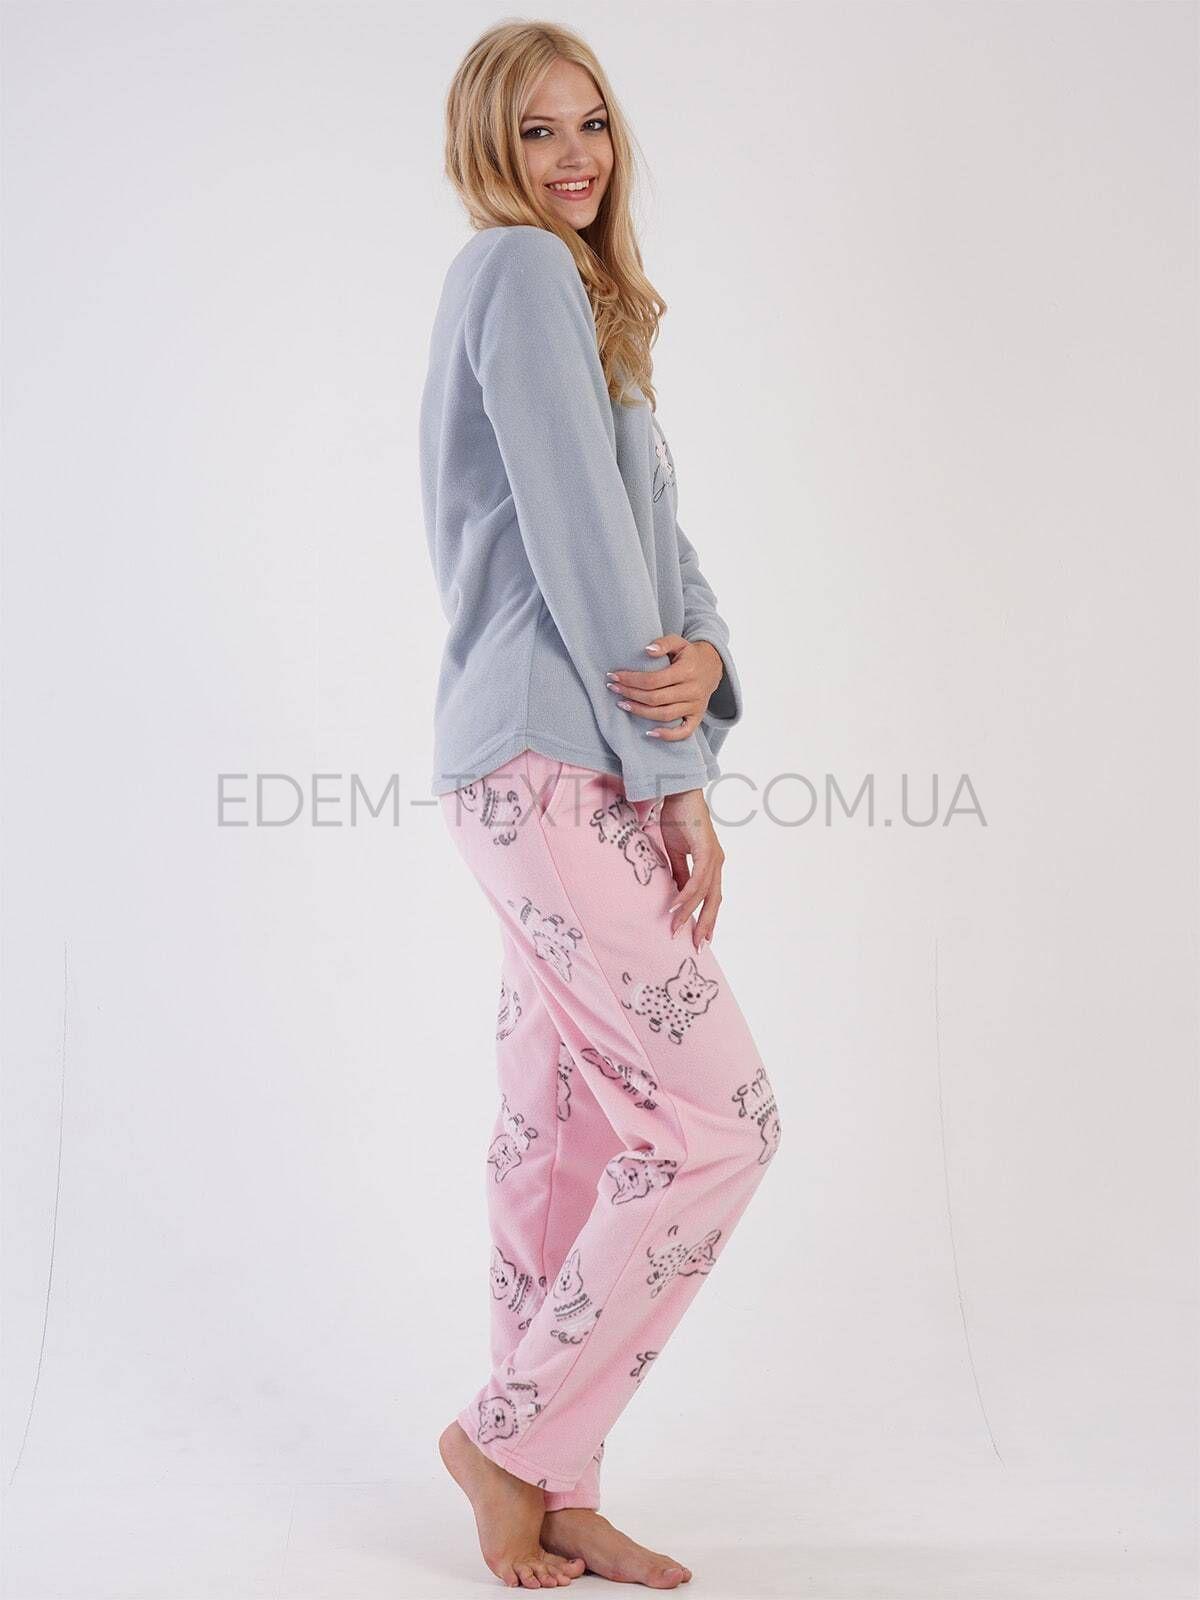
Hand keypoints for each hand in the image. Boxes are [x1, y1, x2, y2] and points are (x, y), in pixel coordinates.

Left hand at [607, 634, 724, 740]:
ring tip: (623, 704)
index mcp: (687, 670)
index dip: (631, 679)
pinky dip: (668, 736)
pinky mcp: (697, 717)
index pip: (653, 679)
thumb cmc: (689, 655)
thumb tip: (647, 650)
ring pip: (664, 715)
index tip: (614, 676)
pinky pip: (684, 732)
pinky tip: (649, 733)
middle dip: (631, 694)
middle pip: (655, 698)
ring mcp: (695, 706)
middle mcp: (693, 690)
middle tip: (614, 689)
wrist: (713, 666)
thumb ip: (663, 643)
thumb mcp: (679, 642)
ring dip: (640, 712)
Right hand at [658, 787, 723, 948]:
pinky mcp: (706, 849)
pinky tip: (675, 907)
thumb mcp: (675, 852)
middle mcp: (717, 862)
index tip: (701, 938)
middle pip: (714, 900)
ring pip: (705, 893)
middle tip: (697, 946)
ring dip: (689, 913)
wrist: (679, 792)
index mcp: (711, 864)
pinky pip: (697, 879)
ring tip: (676, 929)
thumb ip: (679, 873)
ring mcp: (714, 856)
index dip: (707, 918)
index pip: (712, 897)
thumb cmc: (678, 818)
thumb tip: (675, 895)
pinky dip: (686, 895)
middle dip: (706, 924)